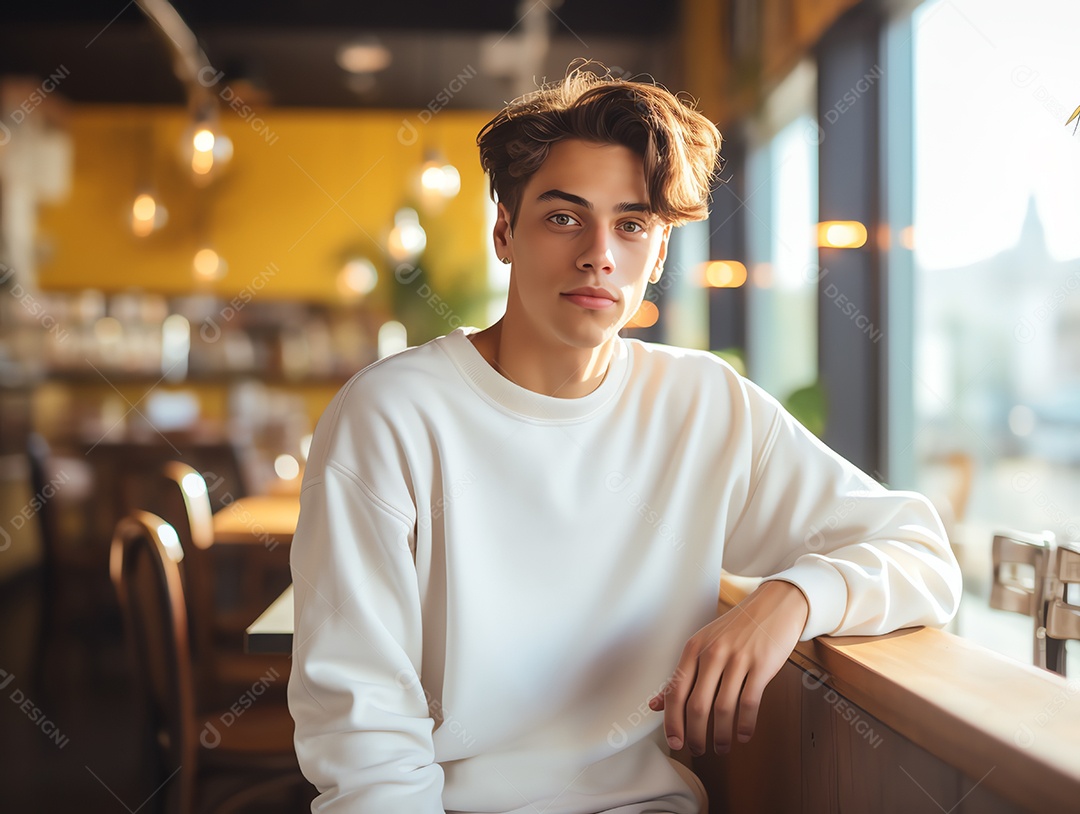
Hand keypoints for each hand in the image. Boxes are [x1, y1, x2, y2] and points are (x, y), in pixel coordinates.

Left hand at [648, 580, 808, 754]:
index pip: (675, 691)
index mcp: (693, 648)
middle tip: (697, 750)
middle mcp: (712, 653)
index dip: (672, 721)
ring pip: (723, 708)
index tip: (674, 742)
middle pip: (697, 705)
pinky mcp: (762, 665)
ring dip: (720, 735)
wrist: (774, 605)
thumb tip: (655, 705)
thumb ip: (681, 675)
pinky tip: (743, 735)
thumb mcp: (703, 644)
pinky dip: (745, 724)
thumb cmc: (736, 629)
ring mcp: (738, 659)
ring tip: (720, 747)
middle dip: (695, 734)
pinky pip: (749, 703)